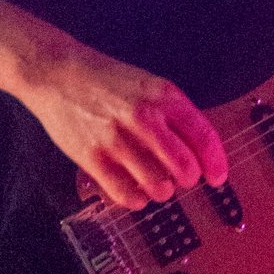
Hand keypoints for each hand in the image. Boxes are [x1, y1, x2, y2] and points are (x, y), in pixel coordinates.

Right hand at [25, 42, 228, 210]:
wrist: (56, 73)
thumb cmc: (104, 81)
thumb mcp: (147, 85)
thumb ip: (173, 114)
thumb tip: (199, 151)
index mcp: (163, 96)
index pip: (203, 136)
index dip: (215, 163)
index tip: (218, 178)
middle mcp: (143, 117)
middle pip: (185, 167)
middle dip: (188, 179)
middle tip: (181, 179)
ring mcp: (117, 139)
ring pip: (158, 186)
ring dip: (162, 191)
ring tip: (155, 184)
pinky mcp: (92, 158)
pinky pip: (126, 195)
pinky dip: (136, 200)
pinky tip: (135, 192)